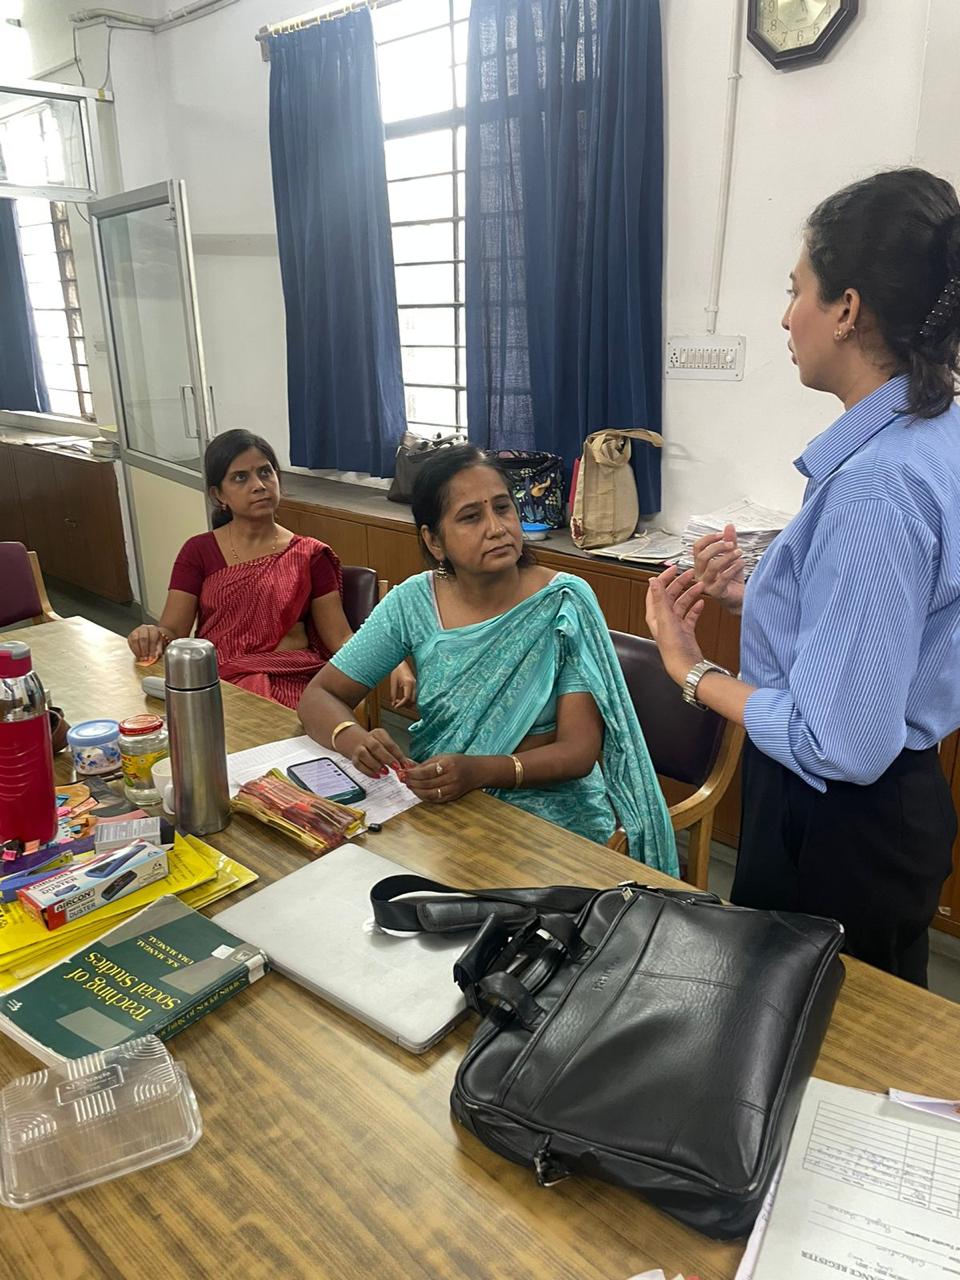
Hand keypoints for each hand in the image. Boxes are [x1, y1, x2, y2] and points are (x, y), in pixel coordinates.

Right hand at [128, 624, 169, 664]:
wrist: (152, 637)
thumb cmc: (157, 640)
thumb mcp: (161, 645)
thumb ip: (159, 650)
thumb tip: (156, 655)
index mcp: (153, 629)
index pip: (152, 638)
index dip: (152, 649)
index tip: (152, 657)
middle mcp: (144, 628)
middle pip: (143, 638)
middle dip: (144, 650)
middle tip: (146, 658)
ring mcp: (136, 631)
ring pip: (135, 640)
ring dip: (138, 650)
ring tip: (141, 658)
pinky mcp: (130, 635)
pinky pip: (130, 642)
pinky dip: (134, 650)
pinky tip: (137, 655)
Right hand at [343, 726, 413, 778]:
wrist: (356, 742)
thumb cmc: (377, 745)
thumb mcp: (386, 744)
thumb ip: (396, 755)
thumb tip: (408, 765)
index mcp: (378, 734)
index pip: (389, 744)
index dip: (398, 754)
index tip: (405, 764)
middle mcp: (368, 739)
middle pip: (376, 747)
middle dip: (387, 758)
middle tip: (396, 767)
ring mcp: (359, 748)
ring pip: (365, 755)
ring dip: (376, 765)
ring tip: (386, 772)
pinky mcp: (354, 758)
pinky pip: (359, 765)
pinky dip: (368, 771)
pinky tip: (377, 775)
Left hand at [389, 660, 416, 709]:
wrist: (401, 663)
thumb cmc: (397, 670)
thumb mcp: (393, 682)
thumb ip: (393, 694)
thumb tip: (393, 703)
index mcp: (409, 683)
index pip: (407, 698)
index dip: (401, 704)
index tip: (395, 706)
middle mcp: (414, 684)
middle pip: (412, 701)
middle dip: (404, 705)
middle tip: (396, 704)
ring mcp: (416, 685)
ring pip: (415, 699)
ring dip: (407, 703)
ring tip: (398, 701)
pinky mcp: (415, 685)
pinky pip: (414, 696)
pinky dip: (409, 700)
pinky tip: (403, 698)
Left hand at [401, 753, 481, 803]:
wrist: (476, 771)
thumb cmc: (458, 762)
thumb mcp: (442, 757)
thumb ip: (424, 764)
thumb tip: (407, 767)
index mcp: (449, 764)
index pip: (426, 771)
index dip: (412, 774)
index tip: (403, 773)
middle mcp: (452, 778)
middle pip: (426, 784)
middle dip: (412, 782)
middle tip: (403, 780)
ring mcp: (453, 789)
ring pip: (429, 794)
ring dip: (416, 791)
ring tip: (409, 786)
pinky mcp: (453, 797)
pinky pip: (435, 799)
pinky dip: (424, 797)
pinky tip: (418, 792)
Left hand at [645, 567, 705, 685]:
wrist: (685, 665)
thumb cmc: (673, 647)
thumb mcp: (665, 619)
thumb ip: (659, 598)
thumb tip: (652, 581)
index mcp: (655, 615)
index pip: (656, 591)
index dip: (663, 578)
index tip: (673, 568)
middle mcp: (663, 619)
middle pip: (670, 595)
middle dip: (680, 583)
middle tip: (690, 574)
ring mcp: (675, 625)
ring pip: (682, 604)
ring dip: (690, 594)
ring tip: (700, 586)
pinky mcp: (685, 631)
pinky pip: (690, 615)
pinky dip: (695, 608)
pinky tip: (701, 603)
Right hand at [692, 522, 744, 610]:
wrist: (740, 599)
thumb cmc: (733, 580)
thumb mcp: (732, 557)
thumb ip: (730, 542)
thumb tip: (729, 526)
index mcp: (700, 565)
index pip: (697, 547)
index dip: (708, 539)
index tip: (721, 535)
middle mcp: (700, 574)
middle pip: (702, 556)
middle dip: (718, 547)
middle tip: (731, 544)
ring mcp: (706, 584)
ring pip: (713, 566)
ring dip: (728, 556)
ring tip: (739, 553)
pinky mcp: (716, 592)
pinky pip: (723, 577)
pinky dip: (734, 567)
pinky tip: (741, 563)